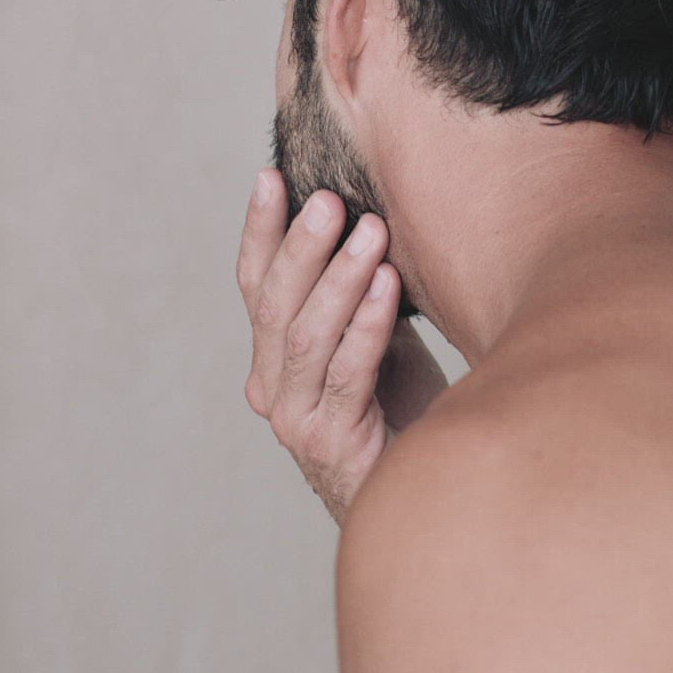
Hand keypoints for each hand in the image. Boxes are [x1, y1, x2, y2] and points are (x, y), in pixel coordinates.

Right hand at [237, 170, 446, 524]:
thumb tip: (365, 214)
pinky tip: (388, 285)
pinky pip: (349, 371)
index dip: (259, 231)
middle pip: (274, 306)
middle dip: (301, 247)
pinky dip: (369, 323)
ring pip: (307, 335)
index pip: (254, 285)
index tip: (270, 178)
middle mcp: (271, 390)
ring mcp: (296, 420)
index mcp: (271, 360)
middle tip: (328, 199)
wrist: (419, 494)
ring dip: (339, 277)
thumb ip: (355, 295)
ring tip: (370, 231)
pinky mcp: (333, 444)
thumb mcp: (372, 341)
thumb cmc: (400, 412)